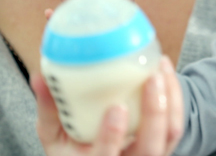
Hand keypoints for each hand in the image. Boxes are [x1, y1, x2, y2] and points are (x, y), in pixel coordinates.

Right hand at [31, 57, 183, 155]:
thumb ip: (49, 110)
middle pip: (150, 148)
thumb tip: (39, 77)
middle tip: (152, 78)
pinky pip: (176, 123)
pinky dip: (175, 96)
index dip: (112, 137)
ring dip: (171, 98)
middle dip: (155, 111)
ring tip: (161, 67)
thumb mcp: (55, 136)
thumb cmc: (74, 148)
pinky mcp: (164, 144)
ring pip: (170, 133)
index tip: (117, 108)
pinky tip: (165, 72)